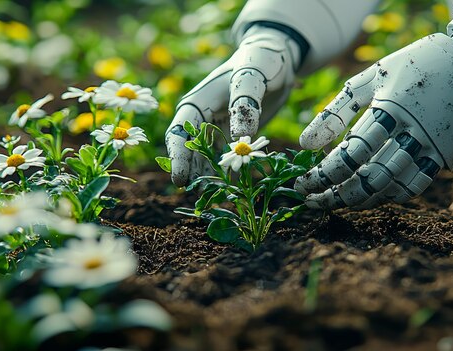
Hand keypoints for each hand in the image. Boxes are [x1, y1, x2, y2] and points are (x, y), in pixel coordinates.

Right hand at [165, 25, 300, 185]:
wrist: (274, 60)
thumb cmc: (260, 62)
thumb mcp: (253, 76)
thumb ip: (246, 103)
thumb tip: (240, 137)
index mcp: (197, 102)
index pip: (179, 133)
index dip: (177, 157)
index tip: (179, 179)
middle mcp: (201, 118)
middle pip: (188, 151)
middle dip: (189, 173)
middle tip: (196, 195)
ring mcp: (215, 129)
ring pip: (204, 159)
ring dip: (206, 176)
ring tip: (211, 196)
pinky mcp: (231, 137)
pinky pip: (223, 159)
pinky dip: (224, 173)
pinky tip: (229, 187)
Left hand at [295, 34, 452, 208]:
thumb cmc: (407, 66)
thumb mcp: (367, 79)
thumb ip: (334, 112)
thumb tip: (304, 145)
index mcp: (391, 107)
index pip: (352, 153)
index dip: (324, 174)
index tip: (303, 183)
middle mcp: (413, 130)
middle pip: (371, 177)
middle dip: (337, 195)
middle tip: (313, 201)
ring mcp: (433, 146)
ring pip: (392, 187)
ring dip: (360, 200)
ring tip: (336, 201)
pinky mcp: (445, 155)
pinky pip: (415, 186)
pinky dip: (390, 196)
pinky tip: (369, 196)